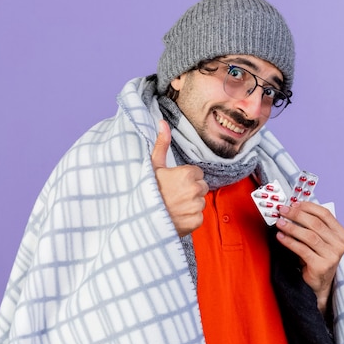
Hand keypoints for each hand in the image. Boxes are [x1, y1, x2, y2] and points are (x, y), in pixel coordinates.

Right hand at [151, 120, 208, 236]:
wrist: (141, 219)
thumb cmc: (147, 191)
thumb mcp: (153, 166)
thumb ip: (162, 144)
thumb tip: (163, 123)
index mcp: (187, 174)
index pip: (197, 173)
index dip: (186, 178)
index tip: (174, 184)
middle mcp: (195, 189)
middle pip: (201, 187)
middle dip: (191, 190)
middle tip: (174, 195)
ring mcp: (196, 206)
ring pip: (200, 202)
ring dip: (191, 204)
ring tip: (174, 206)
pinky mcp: (196, 221)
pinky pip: (198, 216)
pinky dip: (190, 218)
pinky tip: (177, 216)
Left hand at [276, 202, 343, 313]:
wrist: (319, 283)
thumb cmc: (316, 258)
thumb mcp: (318, 240)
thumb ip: (311, 225)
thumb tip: (292, 209)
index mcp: (341, 234)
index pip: (325, 214)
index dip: (308, 207)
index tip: (293, 203)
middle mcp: (339, 244)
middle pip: (316, 224)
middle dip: (297, 215)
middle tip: (282, 211)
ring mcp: (332, 256)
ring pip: (309, 236)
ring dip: (291, 228)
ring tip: (279, 223)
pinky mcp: (321, 266)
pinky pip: (302, 250)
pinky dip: (289, 242)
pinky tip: (280, 237)